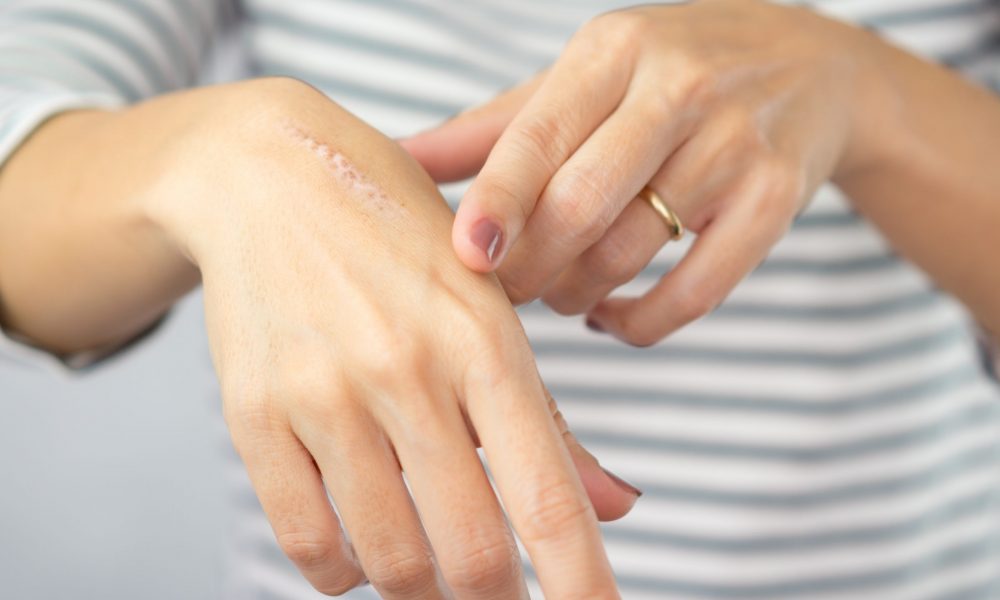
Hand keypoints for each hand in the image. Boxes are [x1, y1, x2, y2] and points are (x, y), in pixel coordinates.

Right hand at [137, 79, 635, 597]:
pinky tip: (362, 551)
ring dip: (420, 587)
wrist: (269, 175)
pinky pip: (305, 541)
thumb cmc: (396, 238)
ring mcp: (324, 393)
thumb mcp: (487, 306)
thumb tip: (618, 505)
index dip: (582, 582)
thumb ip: (548, 417)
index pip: (546, 495)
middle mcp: (407, 369)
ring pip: (390, 558)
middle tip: (500, 595)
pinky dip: (344, 572)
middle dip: (496, 598)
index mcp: (484, 340)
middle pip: (470, 550)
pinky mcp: (254, 413)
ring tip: (429, 564)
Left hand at [403, 0, 890, 345]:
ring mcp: (735, 147)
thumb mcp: (585, 78)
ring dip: (575, 295)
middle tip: (505, 291)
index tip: (464, 255)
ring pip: (629, 254)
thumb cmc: (669, 76)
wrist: (812, 68)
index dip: (496, 202)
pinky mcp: (775, 203)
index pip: (540, 135)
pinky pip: (693, 293)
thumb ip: (494, 128)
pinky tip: (612, 316)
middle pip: (581, 204)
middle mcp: (679, 90)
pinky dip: (638, 324)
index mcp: (615, 49)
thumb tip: (400, 163)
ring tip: (560, 293)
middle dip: (529, 267)